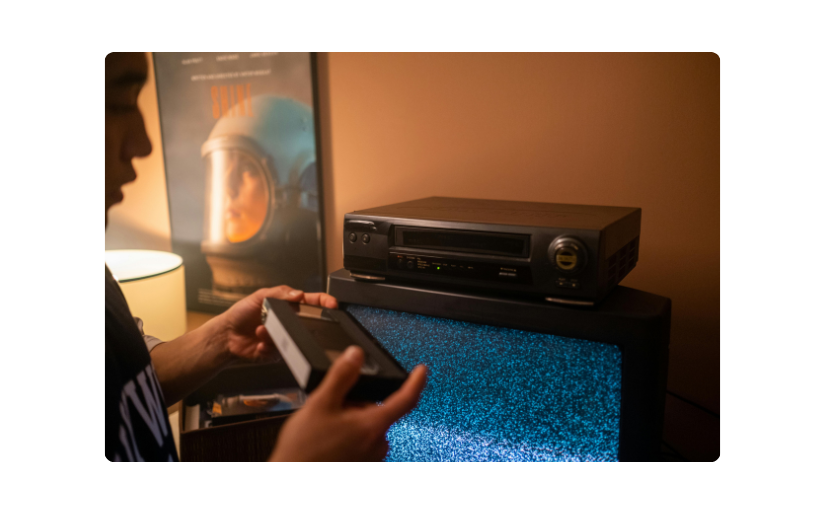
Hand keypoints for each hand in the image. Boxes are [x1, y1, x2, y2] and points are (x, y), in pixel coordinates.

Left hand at [218, 285, 337, 362]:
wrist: (227, 336)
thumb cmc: (241, 314)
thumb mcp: (259, 296)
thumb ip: (280, 293)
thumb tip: (298, 294)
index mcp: (289, 306)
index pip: (313, 302)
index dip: (325, 301)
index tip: (332, 304)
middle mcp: (290, 322)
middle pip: (307, 324)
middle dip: (298, 325)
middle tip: (282, 323)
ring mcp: (286, 338)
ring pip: (293, 340)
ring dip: (275, 336)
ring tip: (261, 331)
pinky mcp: (279, 353)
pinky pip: (282, 352)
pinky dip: (269, 348)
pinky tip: (259, 344)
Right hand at [270, 347, 427, 461]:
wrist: (293, 473)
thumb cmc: (305, 451)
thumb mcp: (320, 404)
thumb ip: (341, 376)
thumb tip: (356, 355)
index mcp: (373, 425)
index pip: (406, 399)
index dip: (416, 382)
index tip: (422, 370)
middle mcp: (377, 444)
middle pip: (378, 412)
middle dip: (359, 404)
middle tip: (333, 407)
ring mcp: (371, 458)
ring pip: (368, 427)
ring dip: (352, 420)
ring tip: (326, 427)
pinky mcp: (362, 464)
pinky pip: (362, 442)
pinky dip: (349, 435)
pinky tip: (328, 439)